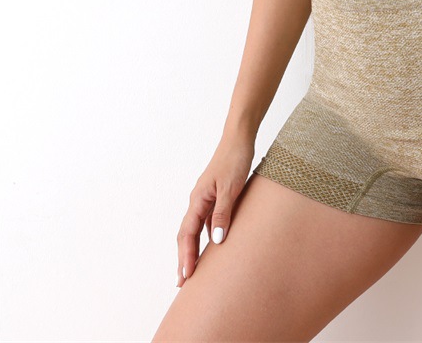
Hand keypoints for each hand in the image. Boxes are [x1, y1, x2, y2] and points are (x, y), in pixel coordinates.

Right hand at [176, 134, 254, 287]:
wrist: (239, 140)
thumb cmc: (235, 160)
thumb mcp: (232, 188)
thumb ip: (223, 213)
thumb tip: (215, 240)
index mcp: (198, 199)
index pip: (188, 233)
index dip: (186, 256)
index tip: (186, 276)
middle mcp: (198, 200)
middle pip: (186, 234)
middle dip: (184, 257)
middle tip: (182, 282)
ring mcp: (206, 198)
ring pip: (195, 228)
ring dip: (193, 249)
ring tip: (194, 269)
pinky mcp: (216, 196)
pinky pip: (207, 221)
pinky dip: (206, 236)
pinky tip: (213, 246)